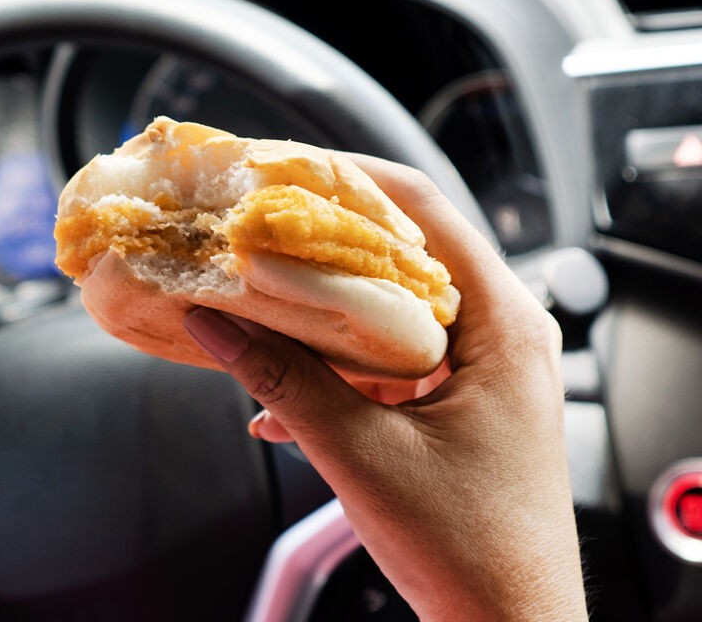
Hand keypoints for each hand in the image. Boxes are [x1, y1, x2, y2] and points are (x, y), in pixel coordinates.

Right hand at [183, 156, 586, 621]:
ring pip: (386, 305)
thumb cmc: (471, 551)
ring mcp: (476, 368)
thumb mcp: (361, 454)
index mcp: (503, 325)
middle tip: (251, 225)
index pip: (423, 210)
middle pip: (400, 250)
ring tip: (252, 297)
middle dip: (317, 239)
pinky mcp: (452, 402)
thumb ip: (284, 379)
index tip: (278, 168)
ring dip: (317, 306)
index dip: (345, 177)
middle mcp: (498, 332)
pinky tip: (276, 391)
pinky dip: (330, 363)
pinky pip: (383, 357)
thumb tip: (215, 320)